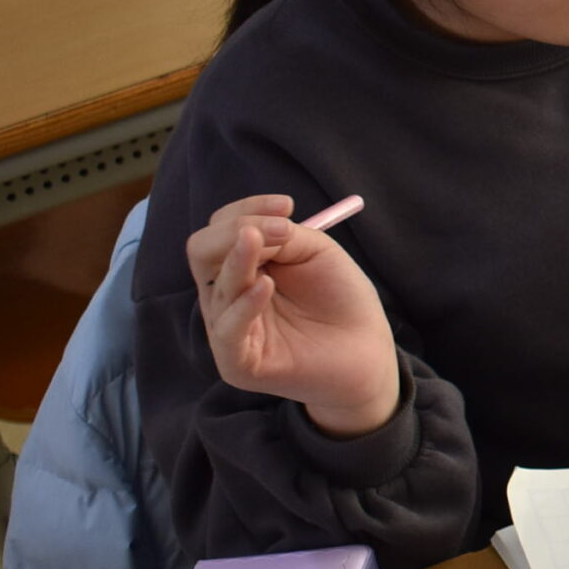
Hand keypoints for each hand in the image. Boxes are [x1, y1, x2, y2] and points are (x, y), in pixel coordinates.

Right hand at [186, 195, 399, 436]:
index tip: (288, 204)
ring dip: (241, 259)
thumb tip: (249, 229)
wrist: (368, 351)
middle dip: (233, 231)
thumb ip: (282, 236)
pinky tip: (266, 286)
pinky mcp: (238, 363)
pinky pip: (228, 330)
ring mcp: (228, 329)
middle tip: (280, 229)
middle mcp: (226, 296)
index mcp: (240, 267)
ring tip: (271, 243)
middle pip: (201, 252)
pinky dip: (244, 304)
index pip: (219, 229)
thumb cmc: (341, 300)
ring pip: (217, 287)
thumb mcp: (315, 253)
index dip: (246, 211)